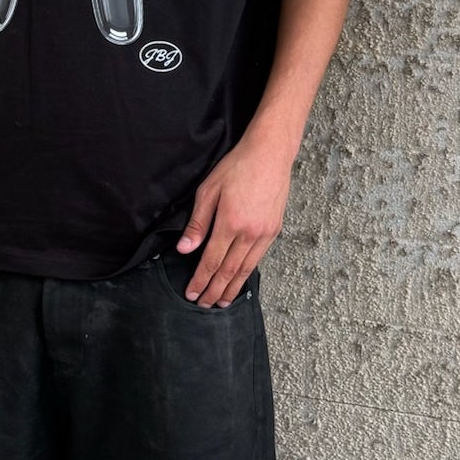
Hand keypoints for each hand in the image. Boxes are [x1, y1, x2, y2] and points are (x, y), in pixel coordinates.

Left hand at [175, 121, 295, 305]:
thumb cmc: (237, 167)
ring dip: (232, 288)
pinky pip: (258, 258)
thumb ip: (197, 222)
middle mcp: (249, 233)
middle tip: (204, 304)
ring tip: (222, 302)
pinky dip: (247, 273)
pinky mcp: (274, 230)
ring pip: (246, 269)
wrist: (270, 154)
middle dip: (215, 290)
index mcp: (230, 223)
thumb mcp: (209, 190)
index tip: (192, 293)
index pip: (211, 260)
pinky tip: (240, 279)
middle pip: (229, 270)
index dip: (201, 279)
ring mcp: (264, 233)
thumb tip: (185, 249)